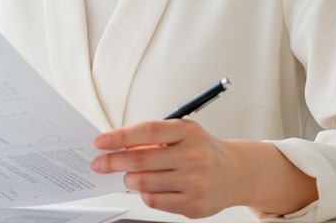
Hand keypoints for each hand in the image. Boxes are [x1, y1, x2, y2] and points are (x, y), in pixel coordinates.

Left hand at [89, 119, 318, 218]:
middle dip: (114, 161)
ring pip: (144, 183)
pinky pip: (155, 201)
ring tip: (129, 175)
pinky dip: (145, 194)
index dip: (120, 136)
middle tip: (99, 163)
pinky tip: (149, 188)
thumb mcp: (183, 134)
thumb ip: (154, 139)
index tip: (100, 142)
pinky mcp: (194, 204)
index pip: (147, 131)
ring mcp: (195, 182)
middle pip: (141, 160)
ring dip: (129, 179)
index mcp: (188, 132)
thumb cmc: (203, 150)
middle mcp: (193, 156)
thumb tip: (118, 146)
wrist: (236, 173)